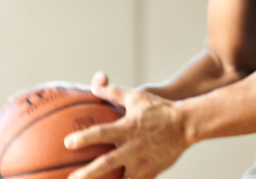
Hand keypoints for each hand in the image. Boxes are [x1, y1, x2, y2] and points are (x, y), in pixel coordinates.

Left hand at [64, 72, 190, 178]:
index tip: (68, 142)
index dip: (84, 138)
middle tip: (72, 178)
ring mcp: (142, 161)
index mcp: (128, 127)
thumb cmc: (160, 109)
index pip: (102, 133)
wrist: (187, 124)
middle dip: (88, 173)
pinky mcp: (150, 171)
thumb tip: (94, 86)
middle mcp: (133, 146)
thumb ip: (113, 93)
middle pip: (107, 162)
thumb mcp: (137, 97)